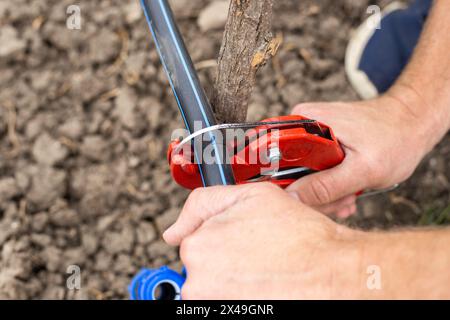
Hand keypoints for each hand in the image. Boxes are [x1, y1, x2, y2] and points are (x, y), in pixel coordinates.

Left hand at [163, 183, 363, 299]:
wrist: (334, 273)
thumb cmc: (300, 237)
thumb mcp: (250, 196)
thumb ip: (203, 203)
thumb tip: (172, 231)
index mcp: (197, 247)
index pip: (195, 240)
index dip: (223, 234)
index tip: (244, 239)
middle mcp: (198, 283)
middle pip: (204, 266)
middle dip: (226, 259)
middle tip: (258, 255)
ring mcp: (213, 305)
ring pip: (216, 287)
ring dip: (234, 280)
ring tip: (264, 270)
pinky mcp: (228, 318)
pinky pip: (227, 301)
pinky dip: (242, 296)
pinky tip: (263, 286)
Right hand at [288, 93, 431, 217]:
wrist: (413, 124)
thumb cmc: (395, 138)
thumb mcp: (363, 169)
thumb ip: (327, 186)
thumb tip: (292, 198)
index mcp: (305, 122)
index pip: (274, 158)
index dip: (286, 185)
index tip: (312, 201)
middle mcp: (302, 125)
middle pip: (288, 171)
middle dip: (315, 194)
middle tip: (343, 201)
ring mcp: (311, 135)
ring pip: (302, 176)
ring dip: (326, 194)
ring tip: (351, 197)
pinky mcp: (319, 144)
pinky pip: (313, 172)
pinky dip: (330, 186)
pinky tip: (348, 193)